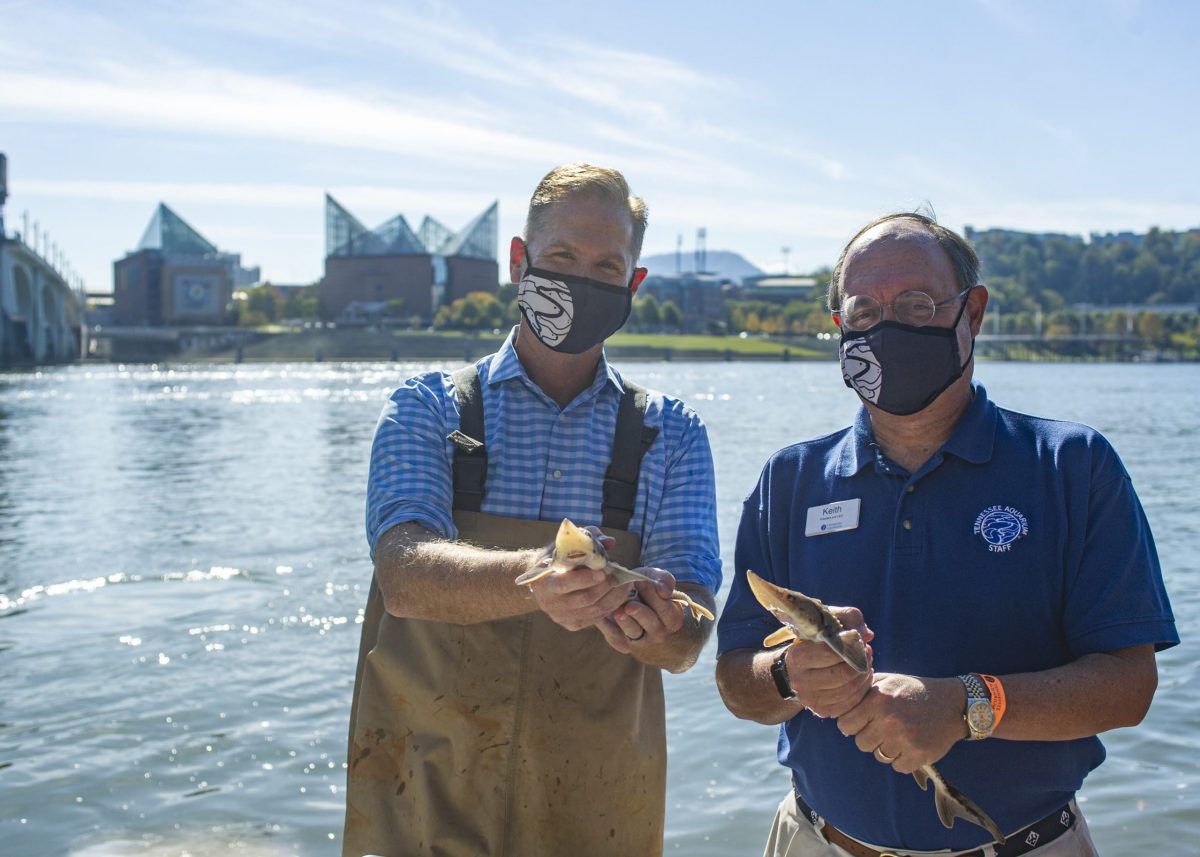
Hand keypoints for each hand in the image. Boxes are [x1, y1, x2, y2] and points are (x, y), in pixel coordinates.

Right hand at [526, 528, 629, 631]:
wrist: (543, 580)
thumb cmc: (558, 557)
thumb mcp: (567, 545)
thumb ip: (588, 540)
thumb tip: (610, 542)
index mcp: (544, 582)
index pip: (564, 584)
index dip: (585, 579)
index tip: (603, 571)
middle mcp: (550, 603)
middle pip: (585, 599)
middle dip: (606, 586)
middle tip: (621, 575)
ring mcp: (561, 617)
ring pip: (594, 610)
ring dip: (614, 597)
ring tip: (626, 584)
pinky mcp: (572, 624)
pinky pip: (596, 618)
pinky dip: (611, 606)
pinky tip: (620, 595)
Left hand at [595, 567, 681, 654]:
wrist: (640, 611)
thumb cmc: (650, 593)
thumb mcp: (659, 582)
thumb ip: (664, 580)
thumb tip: (663, 591)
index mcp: (672, 618)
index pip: (665, 609)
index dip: (653, 595)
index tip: (640, 581)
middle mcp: (658, 632)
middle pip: (651, 623)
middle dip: (640, 613)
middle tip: (629, 605)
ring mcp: (641, 639)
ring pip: (634, 632)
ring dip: (625, 623)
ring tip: (617, 613)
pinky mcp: (624, 642)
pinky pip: (616, 639)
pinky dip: (608, 629)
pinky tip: (600, 618)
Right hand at [784, 605, 873, 718]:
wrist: (796, 669)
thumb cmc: (814, 642)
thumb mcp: (824, 623)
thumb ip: (847, 618)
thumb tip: (866, 634)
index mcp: (797, 657)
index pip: (831, 653)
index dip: (851, 646)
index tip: (860, 640)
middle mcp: (800, 680)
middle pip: (842, 675)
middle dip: (861, 663)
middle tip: (868, 653)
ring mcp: (810, 698)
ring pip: (848, 690)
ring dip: (863, 676)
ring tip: (866, 664)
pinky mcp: (821, 710)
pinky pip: (849, 703)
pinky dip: (861, 690)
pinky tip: (862, 678)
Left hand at [835, 673, 964, 773]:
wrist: (952, 704)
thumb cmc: (914, 691)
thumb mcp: (888, 680)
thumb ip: (863, 689)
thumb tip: (837, 698)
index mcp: (877, 700)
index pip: (845, 725)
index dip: (852, 725)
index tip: (861, 723)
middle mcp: (888, 720)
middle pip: (861, 743)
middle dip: (869, 737)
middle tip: (883, 729)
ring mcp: (904, 740)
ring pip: (879, 756)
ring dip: (886, 748)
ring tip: (900, 734)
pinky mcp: (918, 755)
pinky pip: (897, 767)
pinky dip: (903, 759)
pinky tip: (911, 744)